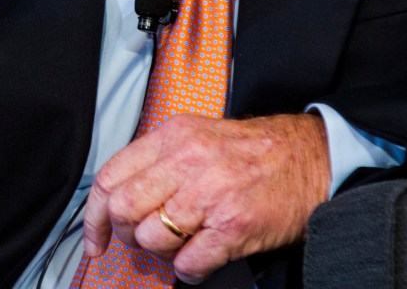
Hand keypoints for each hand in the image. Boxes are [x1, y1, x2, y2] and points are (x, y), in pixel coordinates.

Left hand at [81, 113, 329, 284]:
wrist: (312, 157)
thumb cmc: (256, 151)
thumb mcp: (199, 136)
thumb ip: (160, 160)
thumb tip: (121, 199)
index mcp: (173, 135)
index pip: (109, 177)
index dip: (94, 215)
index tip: (97, 237)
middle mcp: (188, 160)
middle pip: (123, 210)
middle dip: (128, 234)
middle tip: (147, 238)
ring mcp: (211, 193)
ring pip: (152, 239)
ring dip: (163, 252)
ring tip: (185, 243)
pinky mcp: (234, 225)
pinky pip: (189, 264)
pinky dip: (190, 270)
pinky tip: (204, 258)